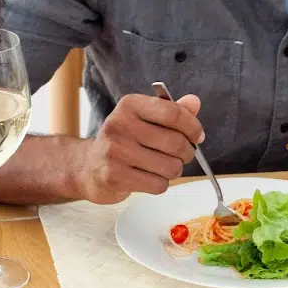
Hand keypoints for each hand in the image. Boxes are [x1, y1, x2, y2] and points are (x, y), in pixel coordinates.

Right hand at [81, 92, 203, 203]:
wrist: (89, 166)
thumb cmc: (124, 141)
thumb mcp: (145, 119)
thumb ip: (171, 111)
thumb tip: (194, 102)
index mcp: (129, 105)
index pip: (173, 113)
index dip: (193, 126)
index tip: (198, 136)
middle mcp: (119, 124)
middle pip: (175, 142)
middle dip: (186, 153)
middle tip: (183, 155)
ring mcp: (115, 151)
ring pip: (170, 167)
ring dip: (174, 170)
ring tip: (164, 167)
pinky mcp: (114, 176)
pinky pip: (158, 184)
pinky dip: (160, 184)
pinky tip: (149, 178)